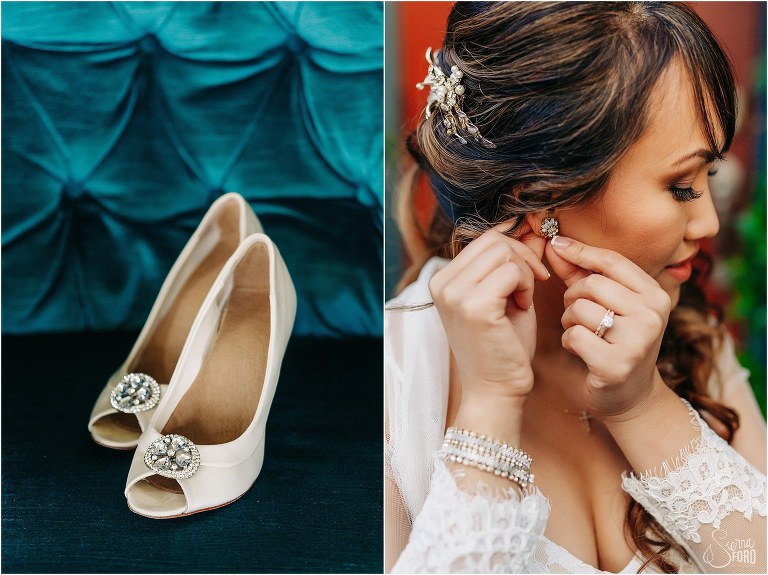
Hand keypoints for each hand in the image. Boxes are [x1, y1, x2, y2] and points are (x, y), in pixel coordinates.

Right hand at [429, 224, 548, 404]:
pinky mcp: (473, 306)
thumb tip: (531, 227)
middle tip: (531, 287)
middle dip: (522, 258)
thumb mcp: (505, 295)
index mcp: (443, 279)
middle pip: (494, 240)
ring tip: (522, 301)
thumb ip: (513, 262)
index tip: (530, 272)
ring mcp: (455, 294)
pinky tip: (522, 308)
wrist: (496, 391)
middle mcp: (442, 283)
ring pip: (504, 252)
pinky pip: (512, 271)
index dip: (514, 248)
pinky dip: (527, 286)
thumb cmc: (503, 346)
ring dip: (525, 273)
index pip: (484, 238)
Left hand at [546, 236, 671, 420]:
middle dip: (572, 296)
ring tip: (580, 332)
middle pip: (592, 284)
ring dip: (569, 320)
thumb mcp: (605, 304)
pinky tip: (579, 350)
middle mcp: (653, 315)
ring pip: (580, 309)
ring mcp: (638, 340)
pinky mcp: (617, 364)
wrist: (629, 395)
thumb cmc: (613, 341)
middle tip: (575, 313)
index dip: (580, 251)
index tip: (555, 244)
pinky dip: (568, 341)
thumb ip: (580, 274)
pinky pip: (575, 336)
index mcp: (655, 294)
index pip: (612, 261)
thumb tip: (554, 242)